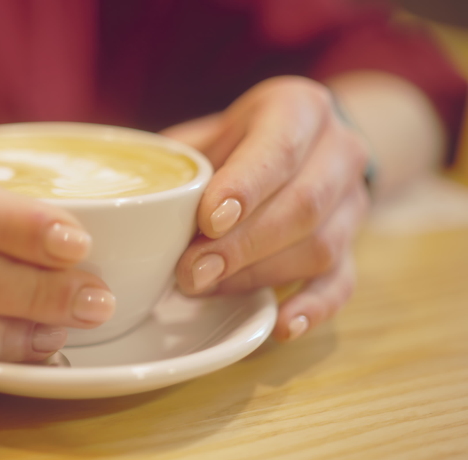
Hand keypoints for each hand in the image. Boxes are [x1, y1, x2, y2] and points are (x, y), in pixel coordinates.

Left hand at [163, 76, 370, 340]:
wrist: (305, 146)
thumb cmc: (240, 142)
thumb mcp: (210, 132)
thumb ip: (180, 161)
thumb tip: (129, 198)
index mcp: (299, 110)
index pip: (279, 149)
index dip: (245, 187)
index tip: (208, 220)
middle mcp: (338, 152)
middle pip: (303, 205)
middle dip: (244, 245)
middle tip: (191, 272)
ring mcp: (353, 203)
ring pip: (321, 246)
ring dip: (259, 274)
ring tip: (207, 289)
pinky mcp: (353, 247)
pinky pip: (342, 282)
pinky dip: (313, 308)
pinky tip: (282, 325)